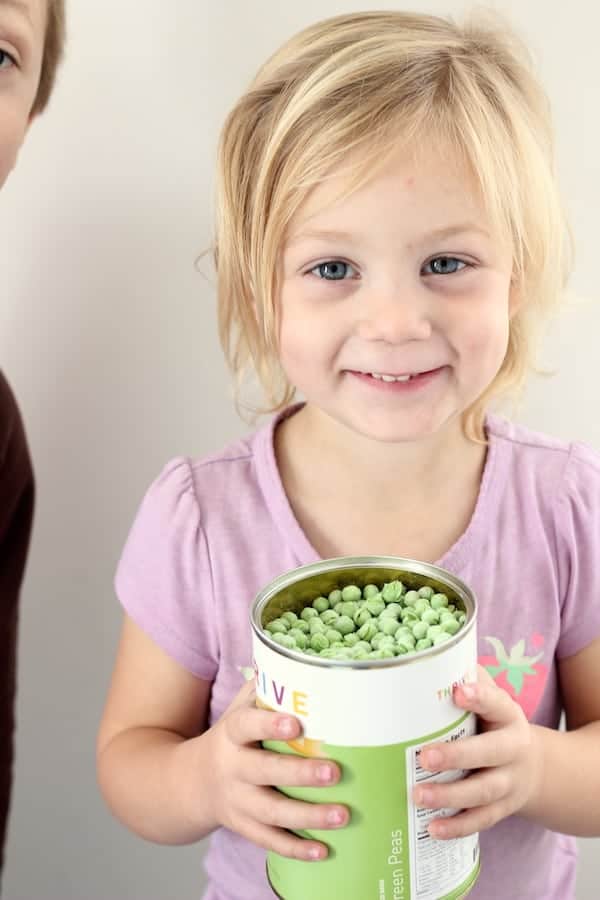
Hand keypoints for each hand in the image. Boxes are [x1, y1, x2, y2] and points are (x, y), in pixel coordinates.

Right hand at [198, 680, 348, 859]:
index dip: (269, 725)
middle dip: (299, 774)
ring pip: (271, 813)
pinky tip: (324, 850)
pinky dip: (296, 848)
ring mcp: (236, 801)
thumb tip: (303, 659)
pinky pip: (268, 841)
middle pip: (264, 773)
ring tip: (343, 814)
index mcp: (230, 734)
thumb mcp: (238, 709)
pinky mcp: (242, 827)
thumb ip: (267, 689)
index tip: (295, 723)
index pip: (246, 727)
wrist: (187, 783)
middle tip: (335, 772)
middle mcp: (231, 769)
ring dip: (308, 816)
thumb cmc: (229, 738)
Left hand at [412, 665, 541, 838]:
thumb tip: (431, 661)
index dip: (479, 697)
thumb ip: (468, 681)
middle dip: (457, 756)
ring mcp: (511, 781)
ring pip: (484, 791)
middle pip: (490, 753)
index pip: (496, 702)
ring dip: (450, 795)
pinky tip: (433, 828)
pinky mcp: (503, 808)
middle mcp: (514, 748)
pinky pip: (482, 820)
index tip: (458, 692)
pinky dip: (458, 826)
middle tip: (424, 756)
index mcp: (508, 714)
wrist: (533, 766)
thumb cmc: (494, 723)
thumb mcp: (490, 699)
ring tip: (418, 794)